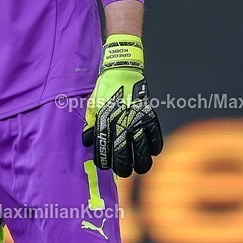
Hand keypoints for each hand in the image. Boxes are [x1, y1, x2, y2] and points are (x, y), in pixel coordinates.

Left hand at [82, 35, 162, 176]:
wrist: (122, 70)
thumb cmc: (105, 89)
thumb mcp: (92, 105)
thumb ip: (91, 124)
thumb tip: (87, 142)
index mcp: (105, 122)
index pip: (104, 149)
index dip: (104, 161)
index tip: (105, 166)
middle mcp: (121, 124)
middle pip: (124, 155)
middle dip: (123, 168)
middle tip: (123, 172)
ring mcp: (137, 121)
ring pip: (142, 151)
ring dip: (141, 163)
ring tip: (140, 167)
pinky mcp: (149, 116)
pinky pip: (155, 138)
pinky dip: (155, 147)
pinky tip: (151, 152)